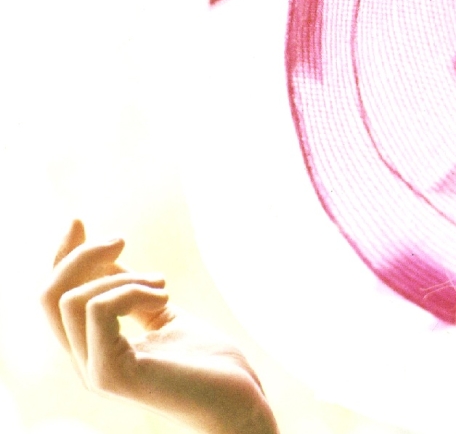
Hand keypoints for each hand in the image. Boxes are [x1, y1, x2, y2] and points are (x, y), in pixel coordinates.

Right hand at [41, 220, 278, 433]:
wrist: (240, 401)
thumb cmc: (210, 363)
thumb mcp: (163, 312)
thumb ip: (131, 291)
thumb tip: (106, 256)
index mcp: (94, 348)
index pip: (55, 299)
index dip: (61, 257)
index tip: (78, 221)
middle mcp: (86, 362)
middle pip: (49, 296)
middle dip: (80, 255)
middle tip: (122, 239)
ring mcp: (96, 371)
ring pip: (69, 300)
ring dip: (120, 275)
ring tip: (162, 285)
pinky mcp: (114, 374)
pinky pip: (99, 311)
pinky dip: (131, 290)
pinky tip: (164, 297)